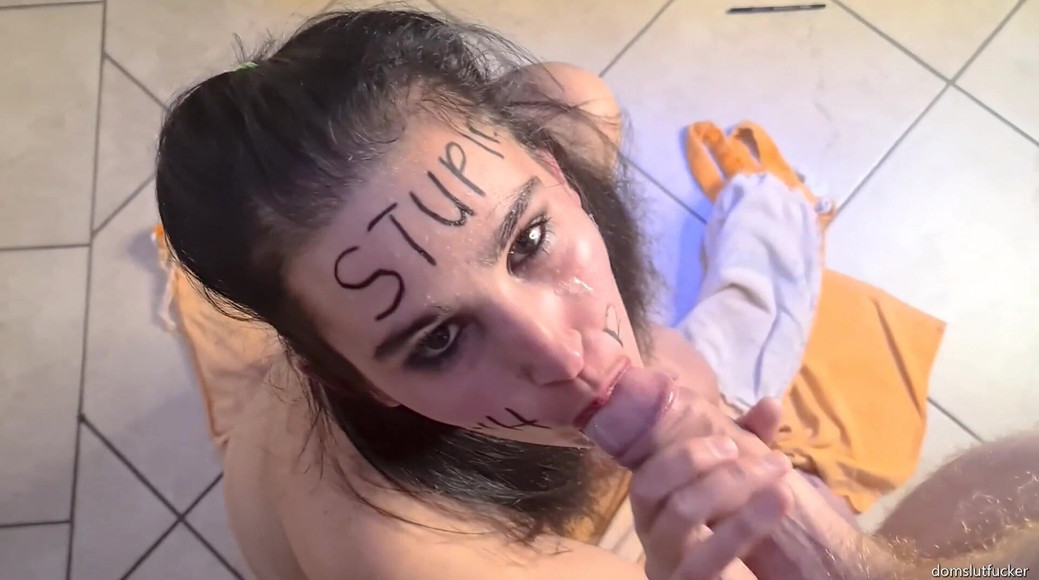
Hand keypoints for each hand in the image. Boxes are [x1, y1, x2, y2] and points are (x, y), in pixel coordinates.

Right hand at [626, 391, 793, 578]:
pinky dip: (744, 526)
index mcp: (657, 509)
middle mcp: (652, 536)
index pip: (645, 474)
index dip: (682, 453)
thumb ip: (752, 448)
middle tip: (750, 454)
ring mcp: (666, 566)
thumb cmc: (744, 538)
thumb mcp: (746, 488)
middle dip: (696, 460)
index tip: (731, 441)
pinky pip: (707, 558)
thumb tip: (770, 404)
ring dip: (732, 488)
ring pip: (679, 516)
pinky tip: (778, 505)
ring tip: (782, 482)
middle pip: (650, 487)